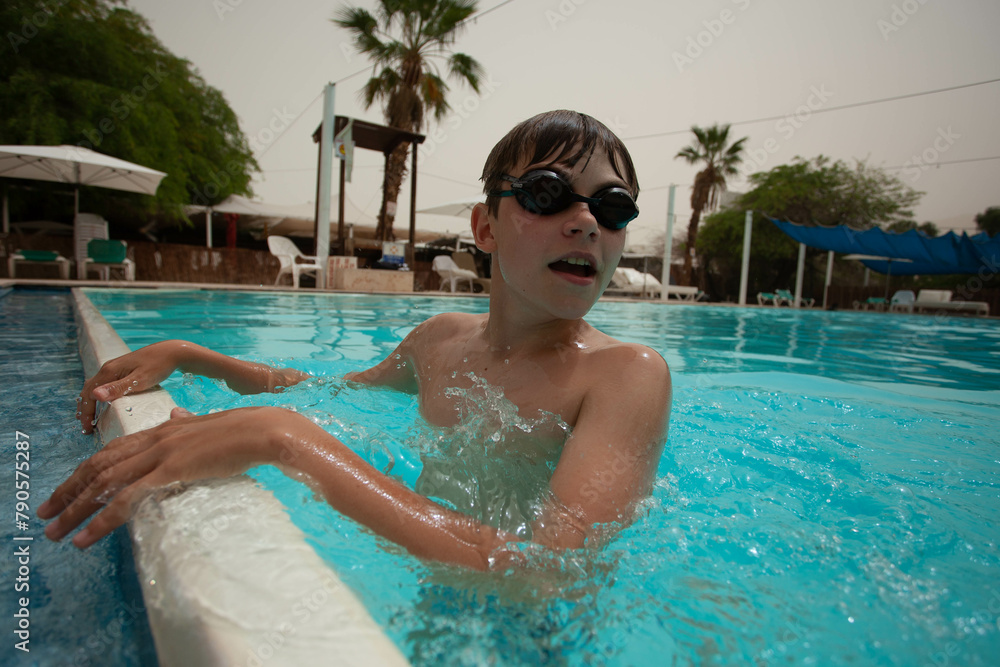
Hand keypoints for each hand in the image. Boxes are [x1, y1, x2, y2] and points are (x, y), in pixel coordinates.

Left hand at [40, 406, 297, 548]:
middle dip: (68, 491)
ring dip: (75, 510)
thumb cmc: (247, 430)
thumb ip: (188, 422)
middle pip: (98, 466)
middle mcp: (154, 440)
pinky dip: (101, 520)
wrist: (266, 429)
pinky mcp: (170, 471)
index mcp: (162, 430)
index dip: (86, 471)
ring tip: (55, 532)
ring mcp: (160, 454)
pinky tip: (85, 538)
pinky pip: (127, 499)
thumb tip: (177, 415)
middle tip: (45, 514)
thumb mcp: (209, 423)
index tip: (68, 489)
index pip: (112, 452)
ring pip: (104, 483)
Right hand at [77, 341, 187, 432]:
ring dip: (90, 402)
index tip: (86, 429)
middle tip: (86, 427)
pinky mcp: (123, 369)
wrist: (172, 352)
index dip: (85, 412)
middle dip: (85, 409)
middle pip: (88, 390)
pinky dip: (100, 396)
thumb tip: (95, 395)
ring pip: (95, 386)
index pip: (88, 394)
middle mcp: (108, 368)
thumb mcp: (139, 380)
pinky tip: (105, 404)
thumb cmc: (158, 366)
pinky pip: (105, 384)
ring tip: (92, 419)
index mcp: (109, 371)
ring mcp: (115, 368)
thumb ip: (118, 388)